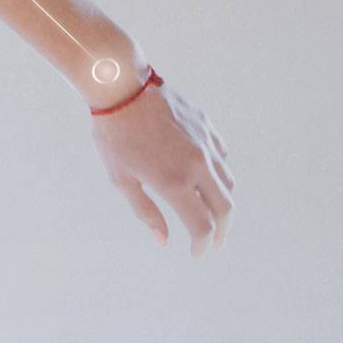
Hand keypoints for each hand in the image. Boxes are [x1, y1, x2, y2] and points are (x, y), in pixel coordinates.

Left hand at [90, 77, 233, 252]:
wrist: (123, 88)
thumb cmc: (114, 136)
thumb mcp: (122, 180)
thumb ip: (146, 212)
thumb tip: (164, 240)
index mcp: (174, 183)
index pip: (202, 226)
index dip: (202, 245)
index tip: (198, 253)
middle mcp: (197, 166)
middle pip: (225, 208)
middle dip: (222, 231)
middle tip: (215, 242)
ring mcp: (206, 145)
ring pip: (228, 182)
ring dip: (222, 202)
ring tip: (211, 212)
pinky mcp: (207, 128)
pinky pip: (221, 157)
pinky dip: (218, 173)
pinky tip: (204, 177)